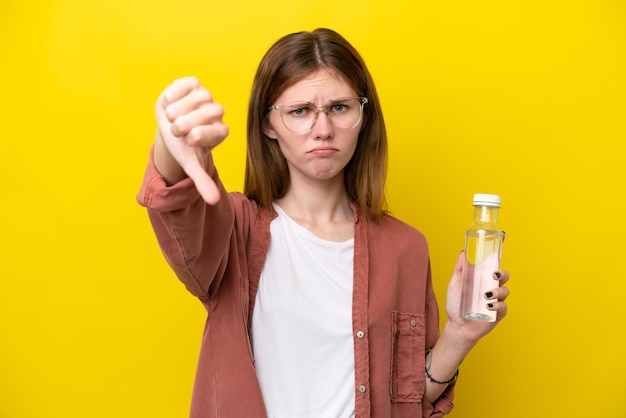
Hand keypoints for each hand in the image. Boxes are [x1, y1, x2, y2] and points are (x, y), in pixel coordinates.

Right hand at [155, 77, 228, 203]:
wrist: (168, 127)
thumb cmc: (182, 147)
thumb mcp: (190, 163)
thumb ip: (202, 181)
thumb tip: (212, 201)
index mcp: (220, 132)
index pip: (221, 129)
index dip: (202, 135)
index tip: (190, 140)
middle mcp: (216, 112)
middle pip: (211, 110)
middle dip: (188, 122)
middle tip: (177, 130)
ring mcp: (205, 96)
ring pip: (200, 96)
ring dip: (179, 109)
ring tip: (171, 117)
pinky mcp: (193, 83)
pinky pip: (187, 83)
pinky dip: (174, 93)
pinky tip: (169, 102)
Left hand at [445, 251, 509, 344]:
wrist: (457, 326)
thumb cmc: (455, 304)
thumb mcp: (455, 285)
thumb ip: (459, 270)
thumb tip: (463, 253)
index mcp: (482, 279)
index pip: (493, 266)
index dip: (497, 258)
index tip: (498, 250)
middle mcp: (491, 287)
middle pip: (504, 276)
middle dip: (503, 273)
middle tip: (494, 275)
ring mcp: (496, 300)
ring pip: (505, 291)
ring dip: (498, 291)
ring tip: (487, 295)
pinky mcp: (498, 313)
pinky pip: (503, 307)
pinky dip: (498, 305)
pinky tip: (489, 306)